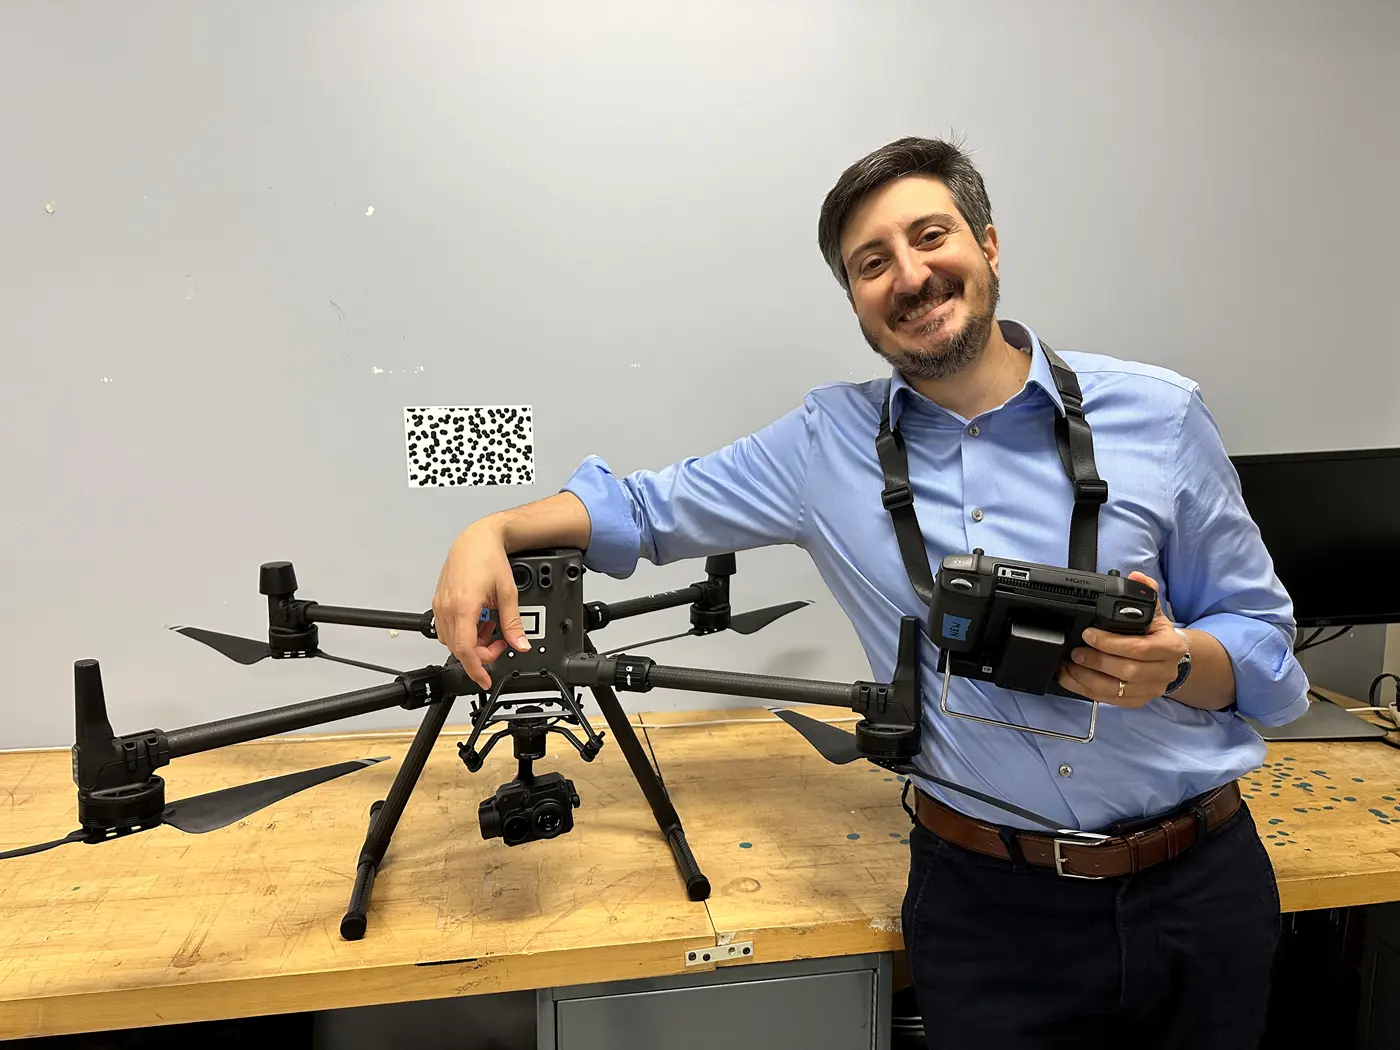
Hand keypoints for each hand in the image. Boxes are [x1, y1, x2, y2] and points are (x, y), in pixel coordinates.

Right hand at [432, 518, 531, 690]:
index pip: (465, 650)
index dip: (475, 669)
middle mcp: (447, 607)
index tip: (484, 680)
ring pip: (451, 639)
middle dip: (480, 653)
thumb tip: (520, 644)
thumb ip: (513, 623)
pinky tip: (478, 620)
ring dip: (471, 641)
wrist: (476, 539)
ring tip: (490, 627)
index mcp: (463, 607)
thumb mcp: (508, 594)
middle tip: (499, 643)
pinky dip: (463, 631)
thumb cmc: (489, 558)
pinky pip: (447, 627)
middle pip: (459, 648)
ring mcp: (440, 604)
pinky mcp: (439, 600)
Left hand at [1057, 572, 1187, 707]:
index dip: (1110, 643)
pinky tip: (1071, 679)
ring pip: (1115, 690)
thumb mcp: (1155, 611)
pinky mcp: (1137, 701)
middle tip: (1075, 651)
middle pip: (1126, 671)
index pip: (1139, 648)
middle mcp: (1163, 672)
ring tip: (1068, 665)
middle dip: (1095, 661)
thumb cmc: (1158, 634)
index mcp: (1170, 648)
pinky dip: (1086, 690)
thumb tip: (1136, 578)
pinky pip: (1109, 700)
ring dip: (1086, 678)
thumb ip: (1146, 593)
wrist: (1173, 659)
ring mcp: (1151, 690)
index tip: (1088, 634)